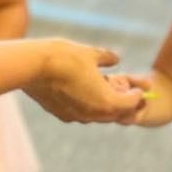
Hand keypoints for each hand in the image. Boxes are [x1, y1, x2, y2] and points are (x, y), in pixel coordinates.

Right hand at [23, 42, 148, 124]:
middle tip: (128, 91)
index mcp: (106, 102)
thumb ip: (106, 58)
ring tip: (107, 88)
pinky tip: (86, 91)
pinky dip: (88, 104)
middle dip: (124, 102)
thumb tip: (115, 59)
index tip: (139, 87)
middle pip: (116, 113)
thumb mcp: (90, 53)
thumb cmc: (64, 58)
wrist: (32, 67)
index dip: (137, 94)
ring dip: (105, 104)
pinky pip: (81, 113)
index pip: (130, 103)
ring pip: (98, 115)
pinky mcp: (61, 115)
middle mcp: (93, 115)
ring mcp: (76, 117)